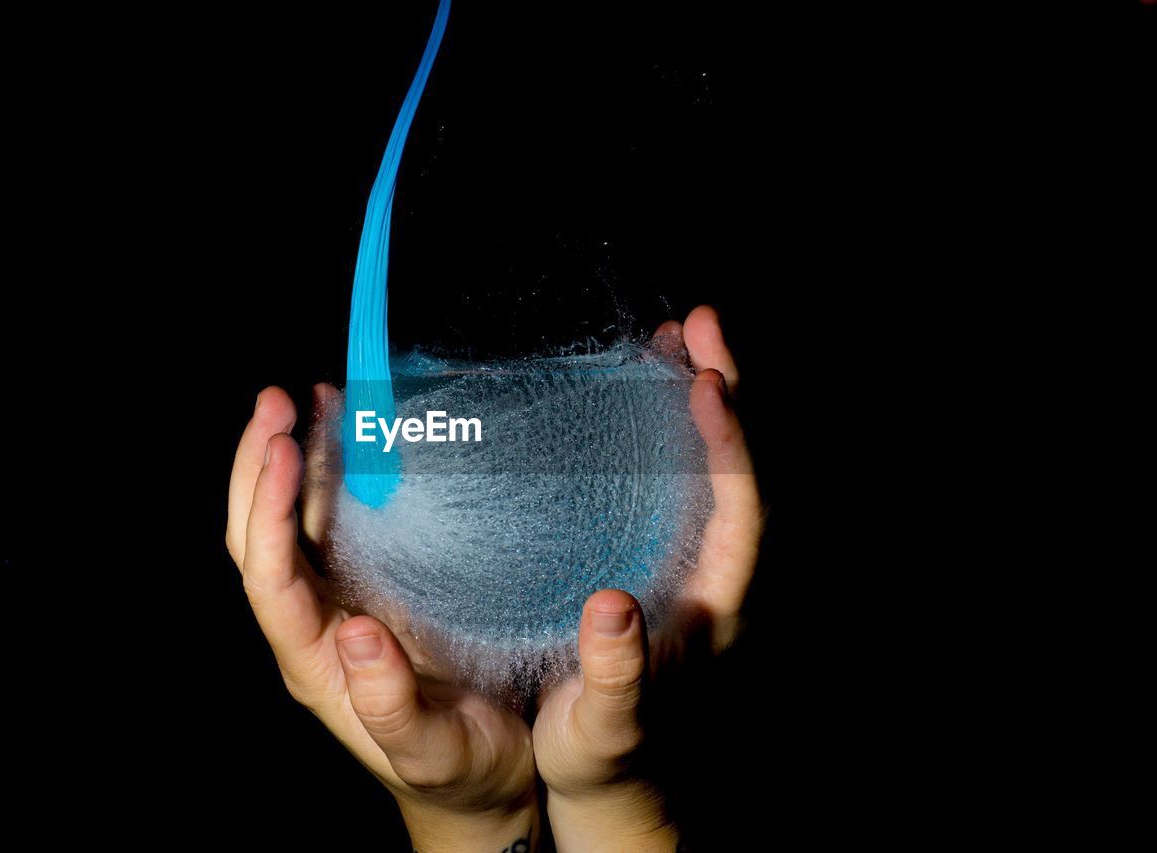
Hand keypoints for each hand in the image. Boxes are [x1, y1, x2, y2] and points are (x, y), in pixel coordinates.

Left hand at [226, 386, 538, 850]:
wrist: (480, 784)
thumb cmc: (457, 769)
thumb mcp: (428, 749)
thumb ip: (388, 702)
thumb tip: (354, 633)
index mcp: (314, 664)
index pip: (268, 578)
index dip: (267, 511)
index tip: (281, 447)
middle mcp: (313, 628)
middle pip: (261, 539)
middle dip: (261, 466)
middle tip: (280, 401)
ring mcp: (337, 606)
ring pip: (295, 523)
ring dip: (294, 459)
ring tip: (311, 400)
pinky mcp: (368, 594)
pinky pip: (336, 527)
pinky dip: (334, 476)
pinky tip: (350, 438)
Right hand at [533, 305, 762, 850]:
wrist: (607, 765)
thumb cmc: (604, 746)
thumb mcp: (605, 724)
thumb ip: (614, 674)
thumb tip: (610, 608)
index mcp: (715, 609)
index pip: (743, 514)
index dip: (730, 448)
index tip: (708, 385)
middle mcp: (714, 574)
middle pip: (740, 471)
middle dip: (725, 391)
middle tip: (696, 323)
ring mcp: (692, 558)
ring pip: (712, 464)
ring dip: (700, 395)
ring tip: (672, 334)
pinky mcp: (663, 553)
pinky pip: (680, 474)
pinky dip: (669, 424)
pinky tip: (640, 390)